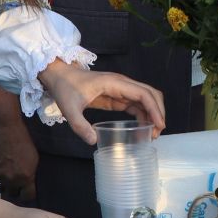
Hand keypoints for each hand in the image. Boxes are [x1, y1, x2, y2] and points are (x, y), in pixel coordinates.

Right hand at [0, 122, 39, 203]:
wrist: (3, 127)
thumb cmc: (22, 139)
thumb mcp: (33, 158)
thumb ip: (29, 174)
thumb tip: (27, 184)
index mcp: (26, 177)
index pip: (28, 197)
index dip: (27, 195)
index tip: (25, 193)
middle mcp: (12, 180)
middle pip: (13, 195)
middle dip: (14, 192)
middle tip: (13, 186)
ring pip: (0, 191)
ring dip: (2, 187)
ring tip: (3, 180)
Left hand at [38, 61, 166, 143]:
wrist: (59, 76)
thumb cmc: (65, 88)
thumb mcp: (69, 109)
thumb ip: (80, 125)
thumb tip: (94, 141)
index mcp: (114, 83)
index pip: (142, 93)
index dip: (154, 109)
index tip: (159, 125)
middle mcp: (122, 84)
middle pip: (150, 94)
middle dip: (158, 112)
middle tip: (157, 133)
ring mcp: (121, 89)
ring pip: (146, 99)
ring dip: (153, 114)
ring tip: (152, 134)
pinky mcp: (117, 96)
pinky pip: (136, 104)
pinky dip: (143, 115)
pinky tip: (142, 128)